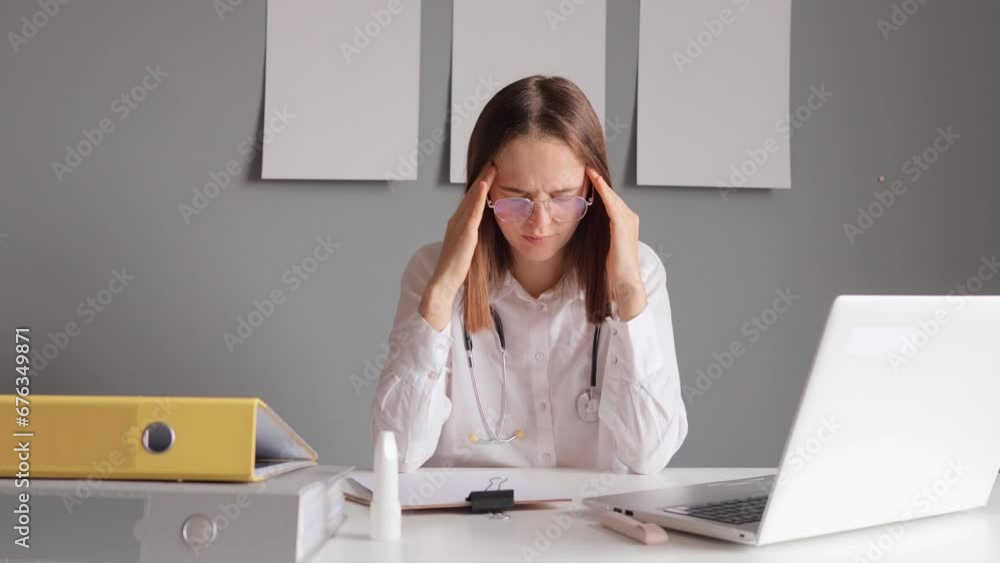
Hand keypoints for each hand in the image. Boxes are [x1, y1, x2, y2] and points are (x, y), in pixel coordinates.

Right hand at [420, 161, 497, 329]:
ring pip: (472, 198)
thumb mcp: (468, 249)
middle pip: (471, 195)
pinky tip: (485, 185)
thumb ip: (473, 239)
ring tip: (492, 167)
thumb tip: (483, 234)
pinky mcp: (465, 233)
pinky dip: (478, 197)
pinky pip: (473, 211)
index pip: (471, 202)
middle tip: (493, 162)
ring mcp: (459, 225)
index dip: (480, 187)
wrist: (443, 282)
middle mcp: (456, 221)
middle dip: (482, 178)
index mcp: (457, 225)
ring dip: (482, 181)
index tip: (491, 174)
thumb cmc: (456, 270)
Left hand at [586, 167, 646, 320]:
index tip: (587, 176)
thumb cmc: (613, 268)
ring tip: (588, 169)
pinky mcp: (622, 225)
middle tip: (586, 166)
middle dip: (599, 182)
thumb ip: (598, 233)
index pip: (611, 201)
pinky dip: (604, 192)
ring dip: (600, 182)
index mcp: (626, 223)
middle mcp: (630, 218)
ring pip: (612, 197)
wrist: (625, 282)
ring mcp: (628, 221)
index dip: (600, 188)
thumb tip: (584, 226)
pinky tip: (596, 182)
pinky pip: (611, 204)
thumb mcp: (603, 245)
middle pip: (611, 196)